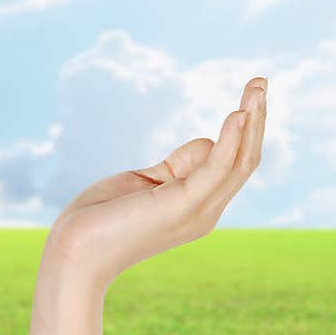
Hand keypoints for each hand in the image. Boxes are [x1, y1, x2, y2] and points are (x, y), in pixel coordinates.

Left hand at [43, 77, 267, 293]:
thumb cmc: (101, 218)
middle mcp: (206, 211)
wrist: (74, 253)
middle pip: (244, 161)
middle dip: (257, 120)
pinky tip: (237, 114)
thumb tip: (208, 142)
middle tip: (261, 81)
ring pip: (239, 162)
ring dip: (252, 121)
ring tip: (257, 88)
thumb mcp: (145, 182)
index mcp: (197, 206)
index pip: (232, 164)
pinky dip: (230, 139)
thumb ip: (176, 166)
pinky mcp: (183, 205)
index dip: (242, 130)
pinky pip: (217, 168)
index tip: (247, 96)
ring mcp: (197, 210)